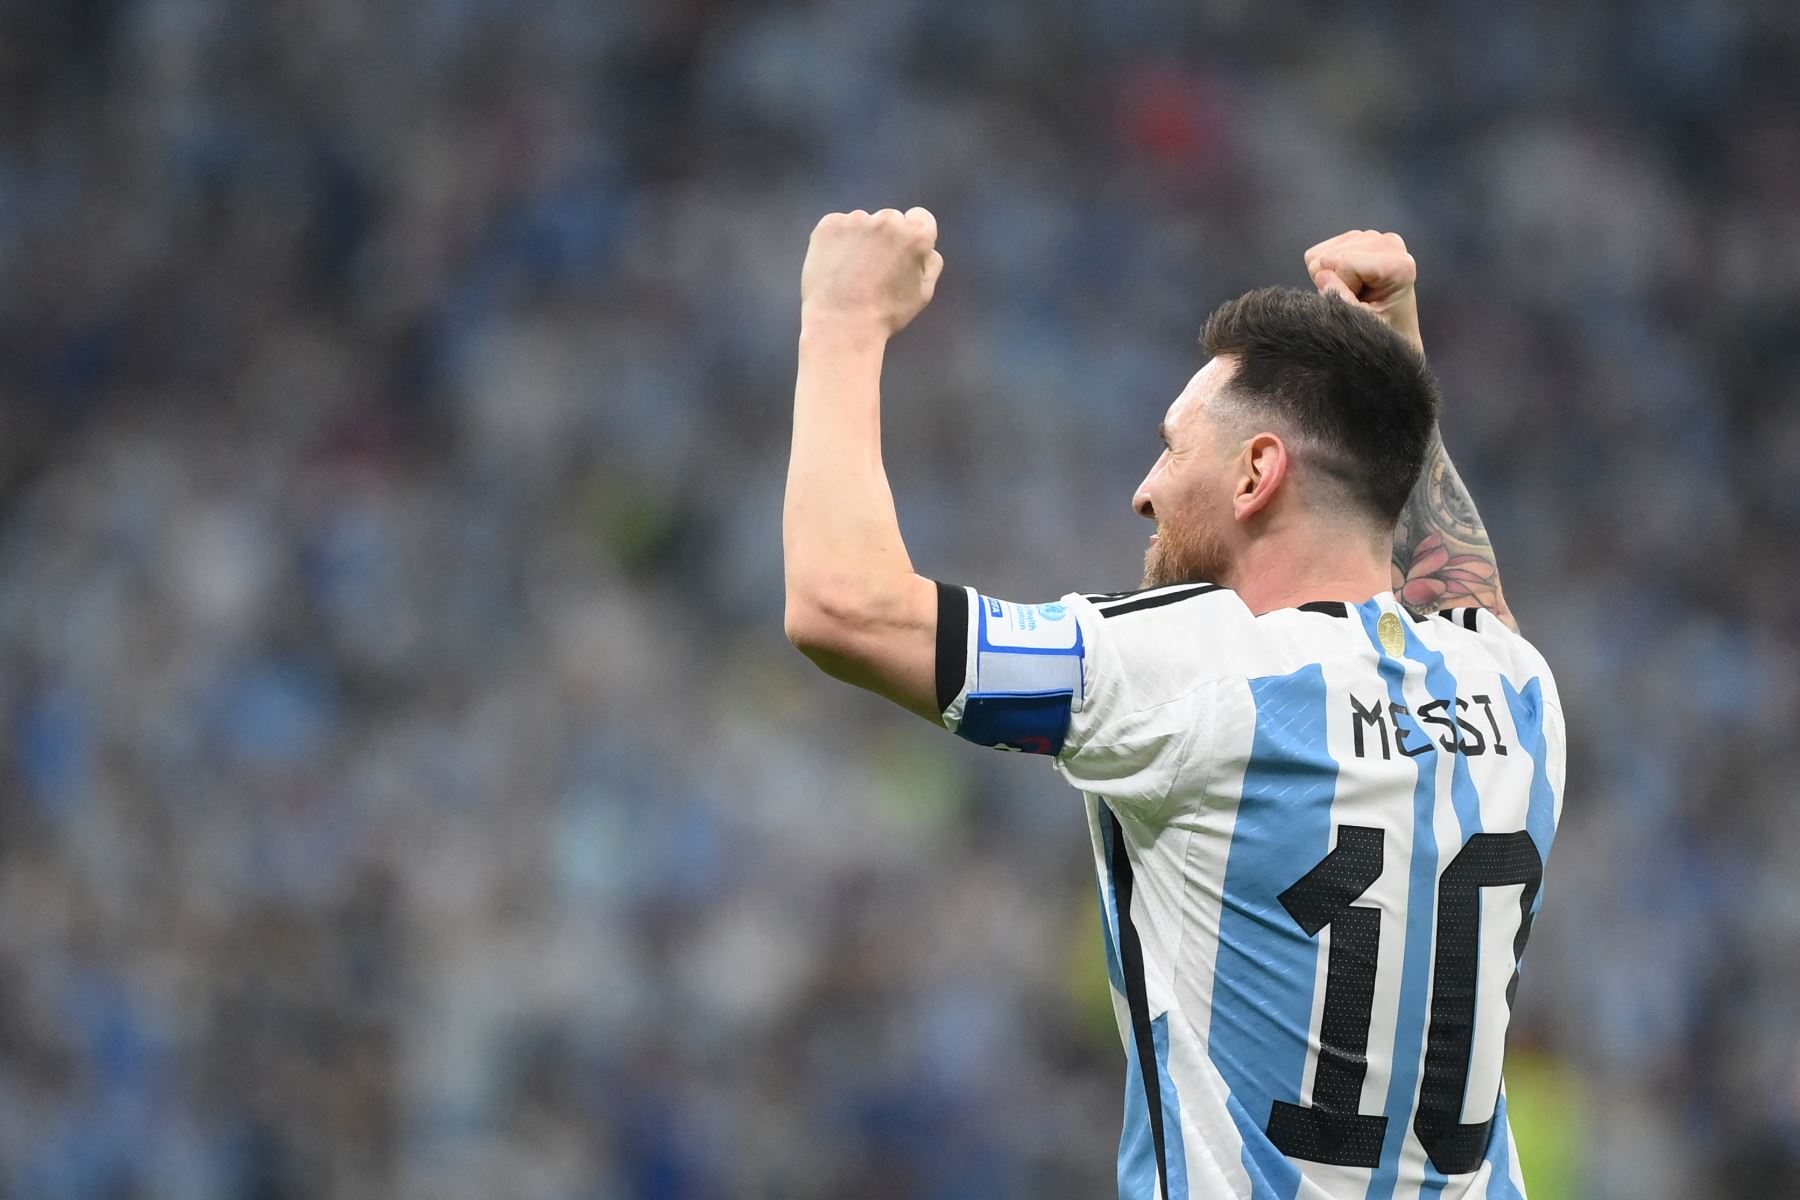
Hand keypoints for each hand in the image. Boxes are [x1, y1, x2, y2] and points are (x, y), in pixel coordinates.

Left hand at [801, 207, 944, 336]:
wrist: (841, 323)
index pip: (921, 217)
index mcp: (916, 234)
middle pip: (891, 220)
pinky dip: (837, 240)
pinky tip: (834, 264)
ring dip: (861, 238)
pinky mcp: (828, 224)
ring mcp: (855, 220)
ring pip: (863, 223)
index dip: (912, 237)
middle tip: (874, 266)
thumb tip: (926, 248)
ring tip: (851, 269)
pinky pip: (838, 226)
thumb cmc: (886, 314)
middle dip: (887, 237)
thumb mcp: (924, 294)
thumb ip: (931, 263)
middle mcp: (887, 220)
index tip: (901, 254)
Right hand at [1303, 230, 1421, 352]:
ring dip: (1331, 276)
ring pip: (1324, 252)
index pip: (1344, 262)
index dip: (1343, 289)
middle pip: (1332, 254)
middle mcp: (1390, 243)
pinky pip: (1321, 251)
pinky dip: (1327, 270)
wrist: (1394, 329)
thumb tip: (1321, 275)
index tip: (1362, 305)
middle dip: (1335, 281)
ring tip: (1355, 292)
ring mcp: (1374, 237)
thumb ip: (1340, 299)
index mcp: (1398, 264)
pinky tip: (1347, 282)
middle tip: (1357, 299)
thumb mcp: (1361, 325)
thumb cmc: (1383, 331)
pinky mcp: (1359, 238)